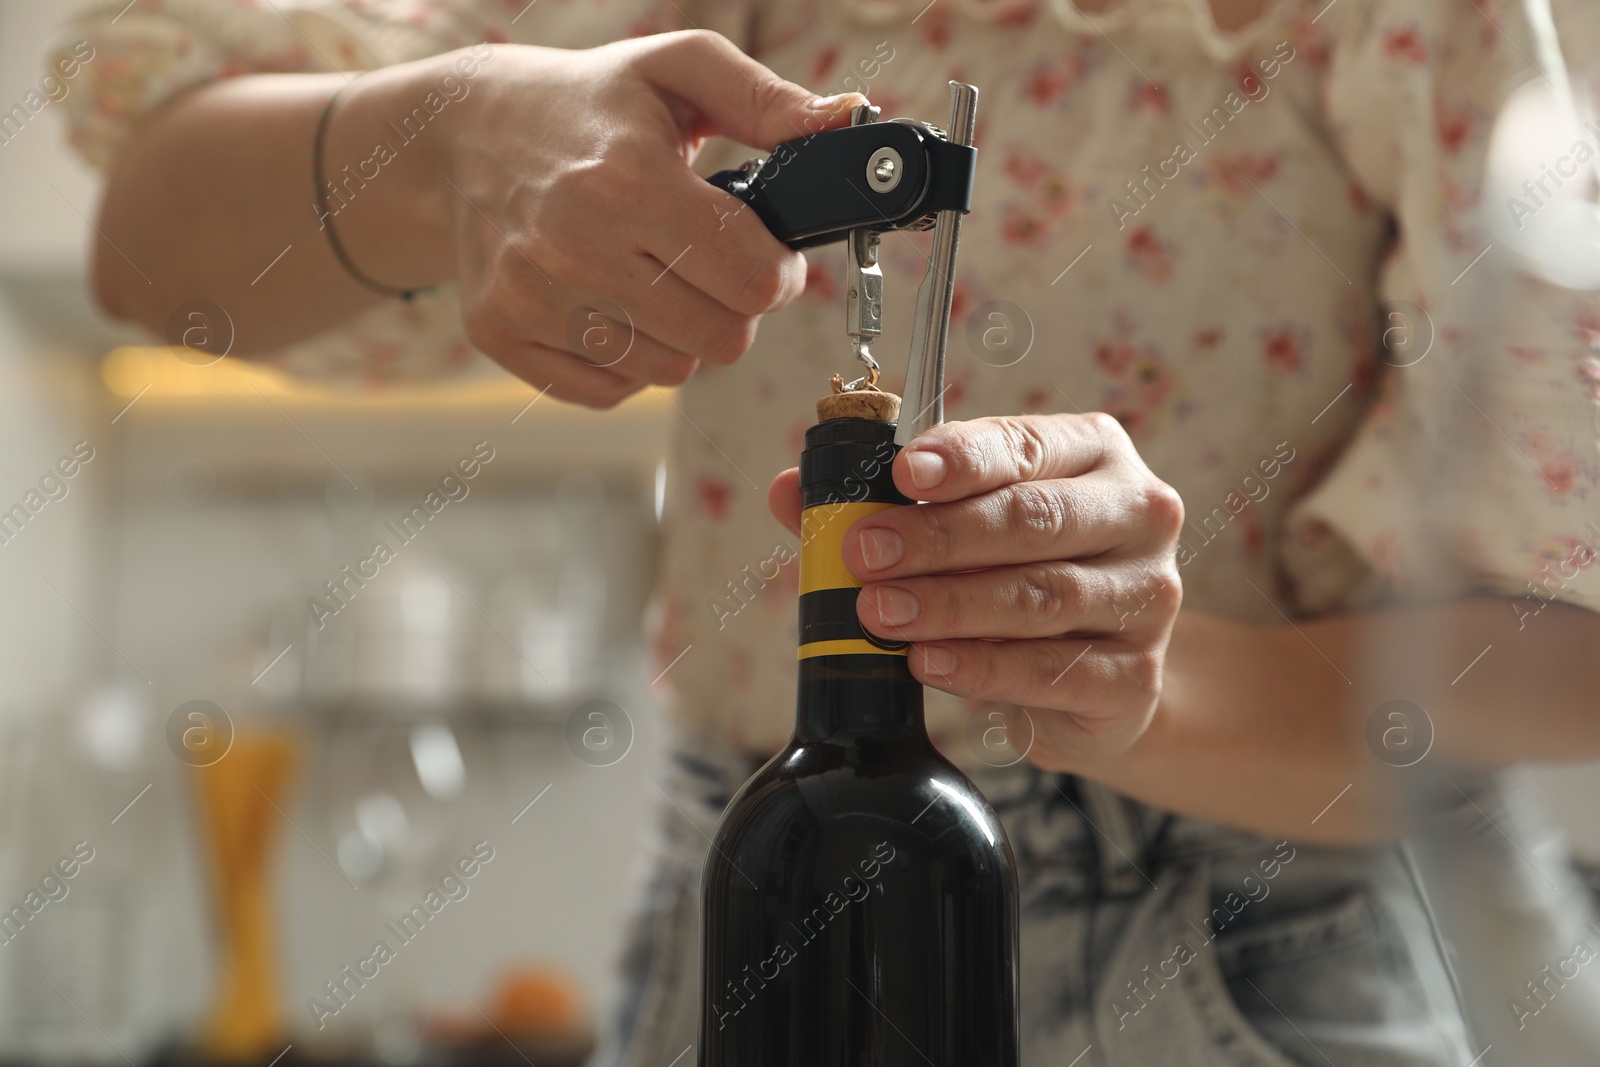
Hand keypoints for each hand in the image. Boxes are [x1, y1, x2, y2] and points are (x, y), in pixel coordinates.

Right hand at [439, 32, 862, 406]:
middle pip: (718, 339)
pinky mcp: (501, 333)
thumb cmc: (589, 103)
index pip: (751, 278)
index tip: (766, 256)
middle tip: (714, 270)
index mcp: (627, 178)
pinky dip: (626, 361)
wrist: (464, 133)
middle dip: (735, 308)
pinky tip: (614, 306)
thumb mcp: (679, 70)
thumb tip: (847, 119)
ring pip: (668, 371)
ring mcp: (530, 296)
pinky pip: (608, 391)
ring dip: (681, 335)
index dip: (778, 274)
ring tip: (657, 279)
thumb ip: (767, 99)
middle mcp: (572, 244)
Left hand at [769, 414, 1184, 762]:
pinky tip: (928, 663)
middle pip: (1033, 519)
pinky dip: (981, 668)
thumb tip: (790, 492)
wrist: (1099, 679)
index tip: (904, 473)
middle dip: (939, 537)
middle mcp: (1136, 515)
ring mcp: (1146, 597)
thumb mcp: (959, 529)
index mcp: (1094, 453)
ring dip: (949, 605)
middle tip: (865, 552)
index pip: (1027, 443)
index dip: (964, 457)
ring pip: (1040, 596)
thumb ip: (878, 505)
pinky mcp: (1137, 677)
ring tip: (880, 612)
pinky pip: (1051, 671)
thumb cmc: (1018, 576)